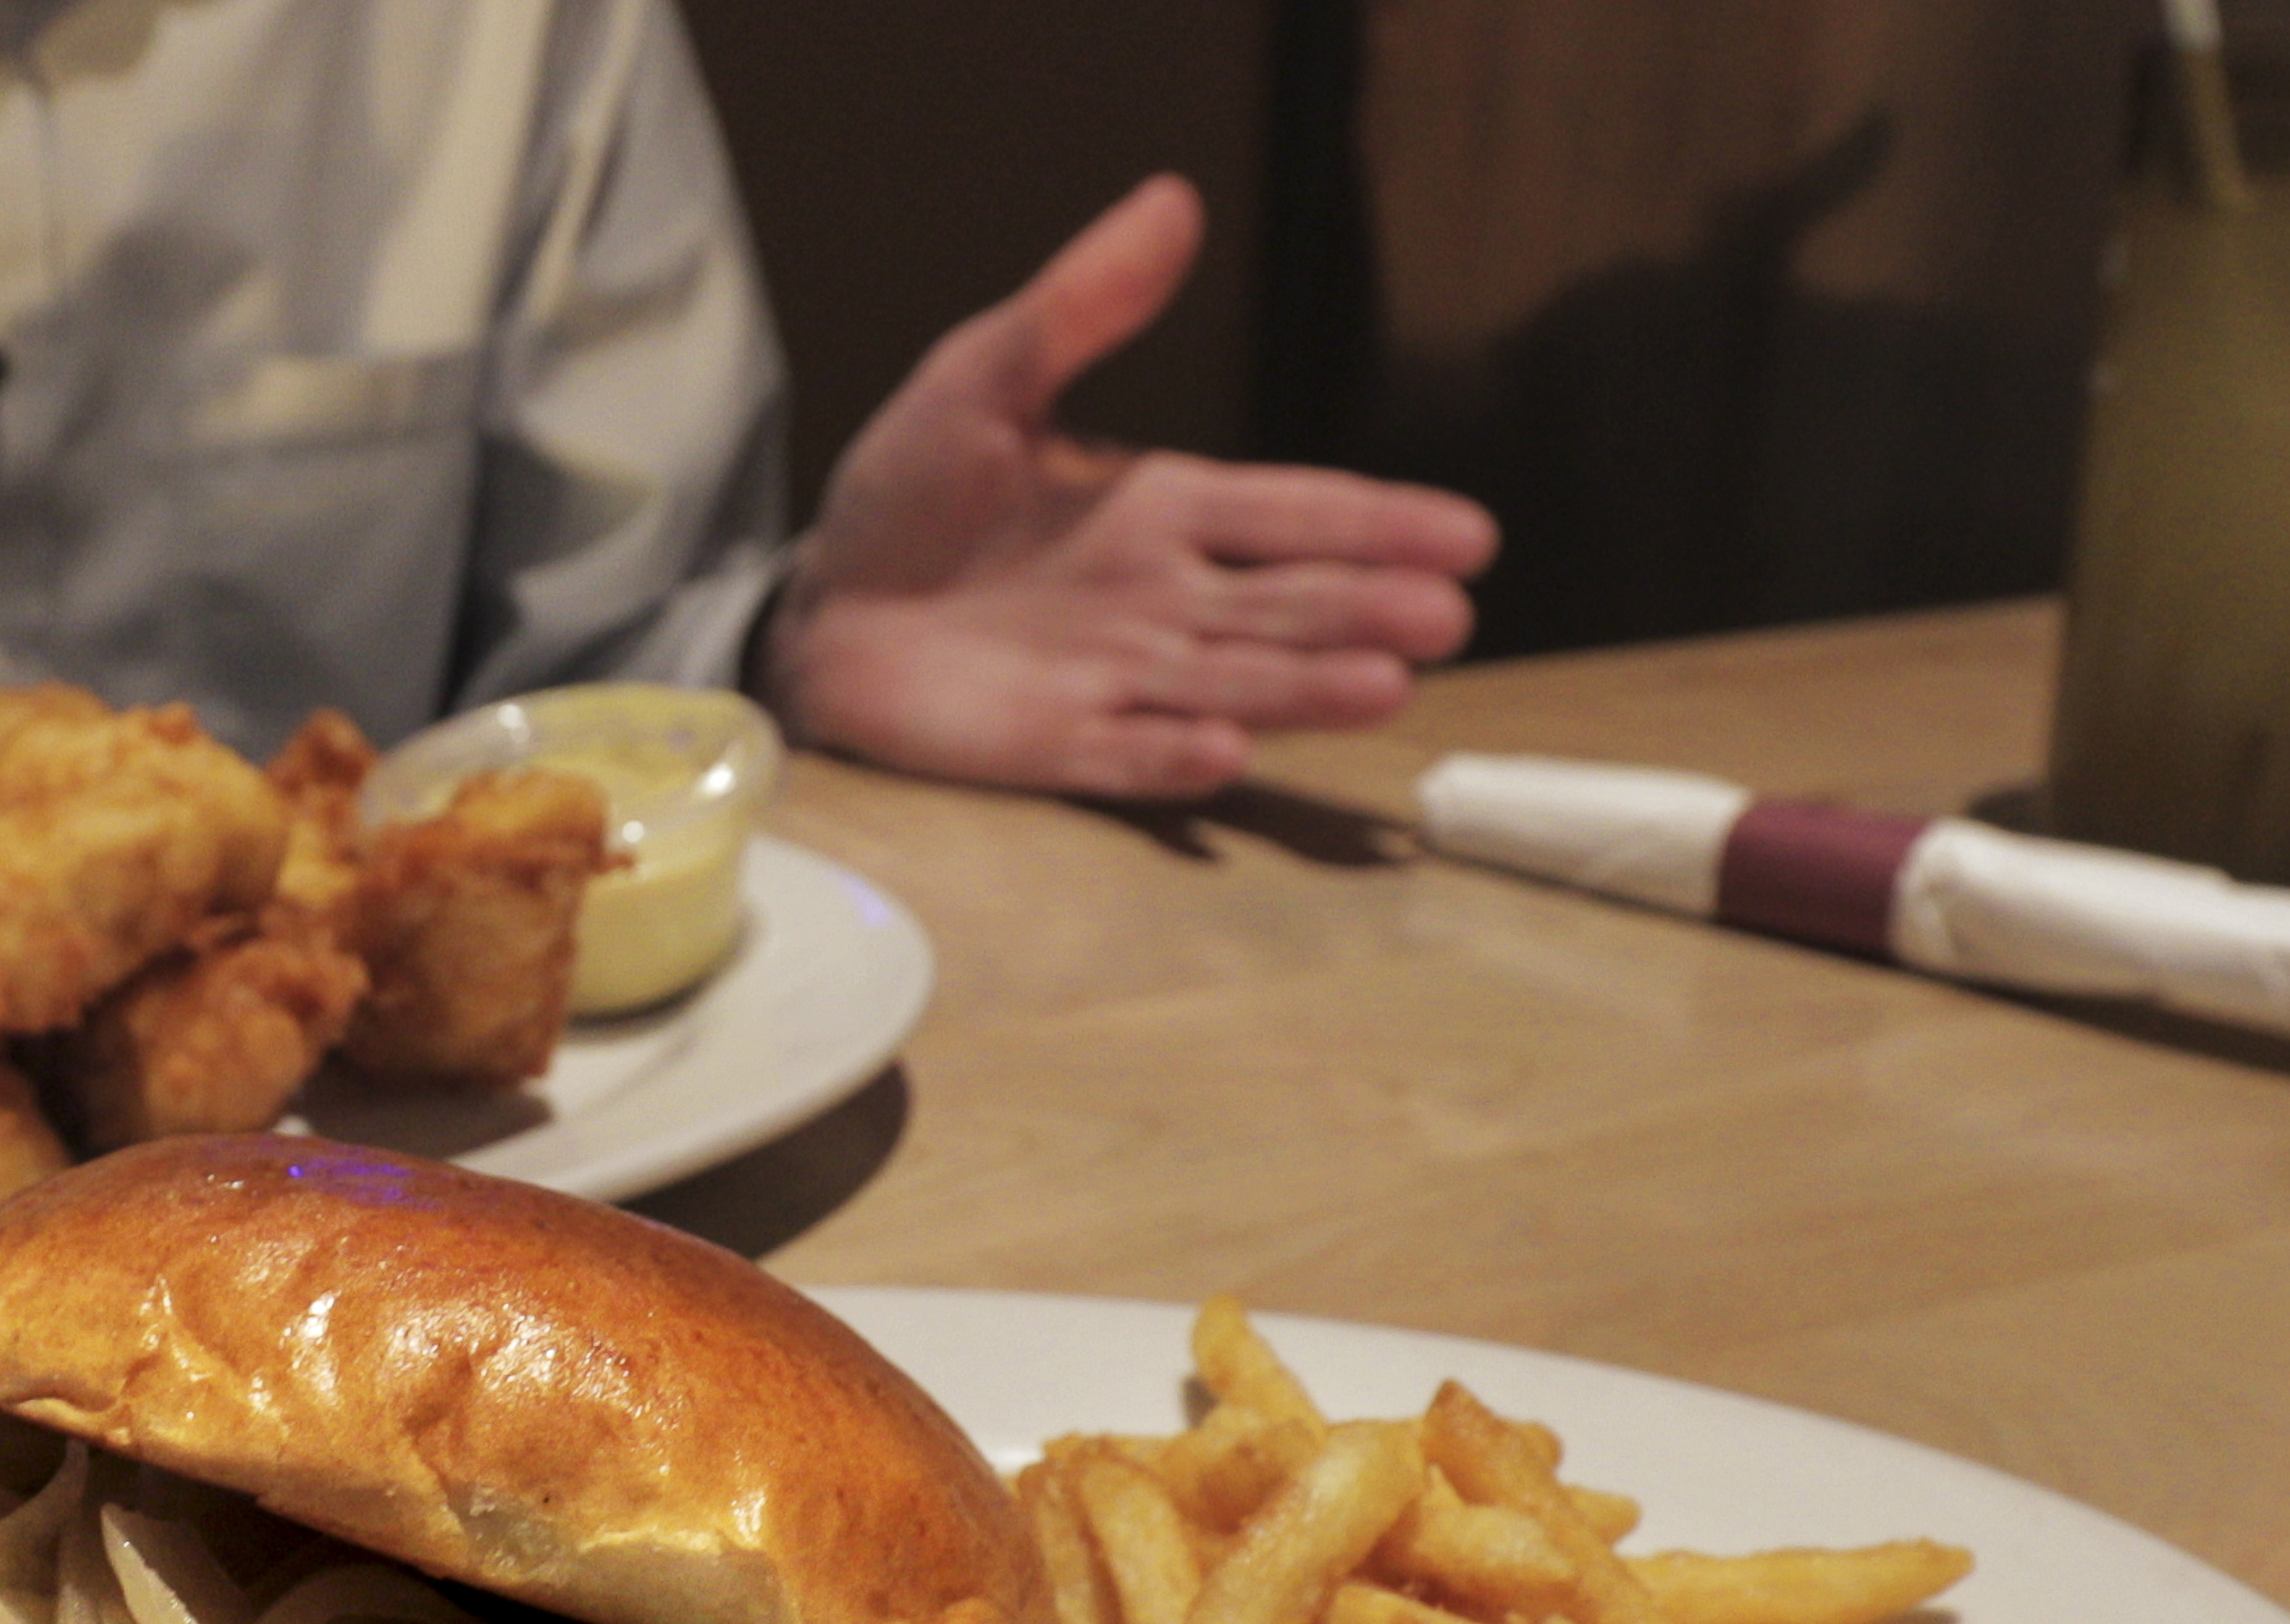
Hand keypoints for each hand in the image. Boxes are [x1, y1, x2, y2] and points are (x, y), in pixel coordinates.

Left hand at [756, 176, 1498, 802]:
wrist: (820, 604)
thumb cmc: (907, 495)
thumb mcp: (982, 378)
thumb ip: (1079, 306)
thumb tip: (1171, 201)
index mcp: (1162, 508)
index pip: (1293, 512)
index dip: (1379, 522)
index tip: (1469, 536)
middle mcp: (1162, 598)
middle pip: (1286, 604)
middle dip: (1366, 608)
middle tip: (1447, 616)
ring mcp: (1116, 677)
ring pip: (1231, 682)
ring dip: (1303, 687)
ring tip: (1384, 686)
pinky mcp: (1055, 744)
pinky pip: (1125, 754)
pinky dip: (1173, 756)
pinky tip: (1226, 756)